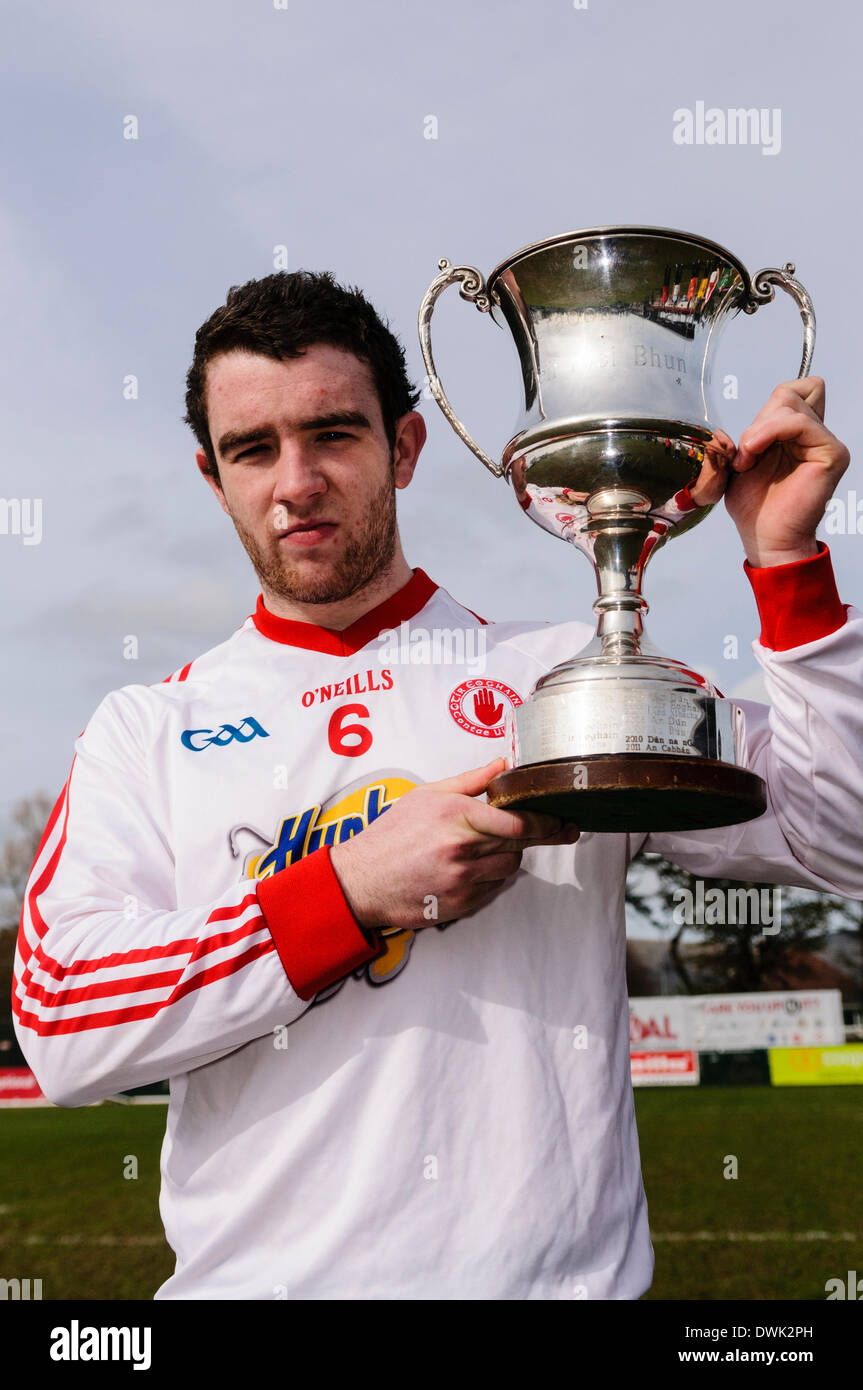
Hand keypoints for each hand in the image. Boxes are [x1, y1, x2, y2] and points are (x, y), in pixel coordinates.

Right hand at [329, 757, 578, 931]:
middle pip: (519, 843)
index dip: (545, 821)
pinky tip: (470, 870)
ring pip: (509, 867)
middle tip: (563, 830)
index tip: (559, 819)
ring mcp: (461, 880)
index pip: (517, 821)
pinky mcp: (460, 904)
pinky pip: (492, 889)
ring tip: (488, 848)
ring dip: (508, 856)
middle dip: (542, 835)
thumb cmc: (391, 835)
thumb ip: (470, 781)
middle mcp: (461, 848)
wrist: (362, 880)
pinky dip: (489, 878)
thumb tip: (504, 764)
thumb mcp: (426, 795)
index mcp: (455, 815)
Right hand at [473, 687, 502, 726]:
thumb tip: (501, 703)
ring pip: (481, 700)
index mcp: (492, 708)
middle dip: (485, 693)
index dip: (490, 695)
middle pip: (485, 699)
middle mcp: (486, 707)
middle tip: (484, 688)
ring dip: (480, 695)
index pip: (491, 700)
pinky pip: (476, 703)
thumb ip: (500, 709)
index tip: (490, 691)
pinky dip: (475, 699)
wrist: (487, 726)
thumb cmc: (493, 722)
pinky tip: (475, 695)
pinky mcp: (477, 710)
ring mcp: (481, 708)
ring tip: (480, 690)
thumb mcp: (499, 715)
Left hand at [725, 377, 849, 566]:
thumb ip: (751, 434)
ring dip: (759, 431)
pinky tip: (754, 456)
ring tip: (748, 460)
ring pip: (791, 404)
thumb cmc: (755, 508)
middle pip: (789, 394)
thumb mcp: (742, 461)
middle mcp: (815, 435)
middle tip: (745, 454)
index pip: (789, 393)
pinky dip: (769, 433)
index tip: (747, 444)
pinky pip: (799, 422)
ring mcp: (825, 442)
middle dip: (759, 421)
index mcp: (797, 435)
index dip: (765, 411)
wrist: (765, 538)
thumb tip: (748, 419)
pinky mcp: (831, 453)